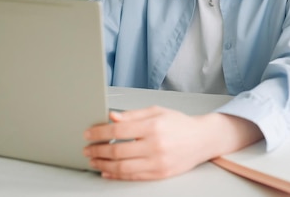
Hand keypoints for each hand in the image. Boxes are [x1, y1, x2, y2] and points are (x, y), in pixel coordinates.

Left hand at [83, 106, 260, 180]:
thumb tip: (112, 116)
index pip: (118, 130)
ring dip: (103, 165)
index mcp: (153, 126)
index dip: (99, 132)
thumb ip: (132, 115)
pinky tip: (107, 171)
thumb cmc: (179, 123)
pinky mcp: (160, 174)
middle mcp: (155, 145)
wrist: (202, 139)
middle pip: (117, 151)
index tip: (88, 133)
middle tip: (87, 149)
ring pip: (122, 167)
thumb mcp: (156, 111)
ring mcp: (158, 162)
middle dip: (97, 150)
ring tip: (93, 160)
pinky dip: (116, 175)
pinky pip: (133, 177)